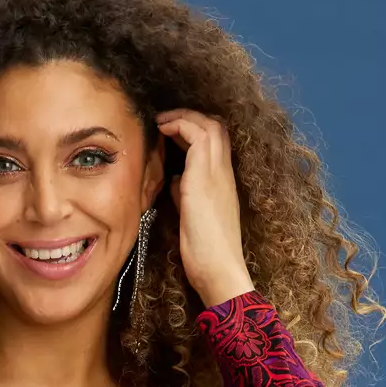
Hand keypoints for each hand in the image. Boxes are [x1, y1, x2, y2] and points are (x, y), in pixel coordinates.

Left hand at [155, 110, 252, 308]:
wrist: (218, 269)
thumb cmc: (205, 251)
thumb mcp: (191, 214)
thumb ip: (185, 193)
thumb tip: (173, 180)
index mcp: (222, 181)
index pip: (216, 142)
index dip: (194, 130)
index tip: (171, 132)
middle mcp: (224, 172)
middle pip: (216, 126)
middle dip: (190, 117)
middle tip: (165, 120)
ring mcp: (217, 172)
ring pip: (209, 124)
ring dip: (184, 117)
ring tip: (161, 121)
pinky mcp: (204, 176)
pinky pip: (196, 134)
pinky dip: (179, 125)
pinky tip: (161, 129)